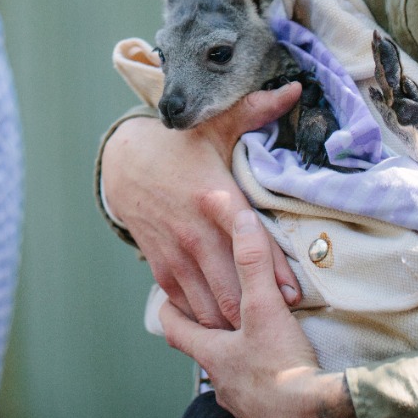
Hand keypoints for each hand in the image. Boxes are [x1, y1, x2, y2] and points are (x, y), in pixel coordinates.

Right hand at [102, 83, 302, 327]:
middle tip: (278, 320)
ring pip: (209, 304)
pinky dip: (204, 318)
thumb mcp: (214, 126)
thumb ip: (256, 110)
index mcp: (214, 197)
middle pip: (232, 287)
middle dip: (255, 309)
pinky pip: (185, 305)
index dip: (274, 274)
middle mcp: (195, 231)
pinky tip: (222, 323)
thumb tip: (294, 89)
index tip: (295, 295)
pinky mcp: (160, 265)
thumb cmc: (177, 146)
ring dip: (231, 320)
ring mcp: (175, 253)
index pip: (251, 243)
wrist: (122, 162)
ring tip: (254, 328)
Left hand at [160, 210, 353, 417]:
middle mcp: (221, 380)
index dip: (171, 308)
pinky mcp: (267, 413)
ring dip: (237, 353)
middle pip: (203, 350)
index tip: (172, 293)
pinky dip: (261, 374)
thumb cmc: (283, 369)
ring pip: (230, 371)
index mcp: (210, 354)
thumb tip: (241, 219)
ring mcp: (243, 401)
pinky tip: (278, 366)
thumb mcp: (265, 308)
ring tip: (252, 336)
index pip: (174, 327)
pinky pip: (257, 390)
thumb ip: (252, 263)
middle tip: (216, 308)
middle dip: (208, 329)